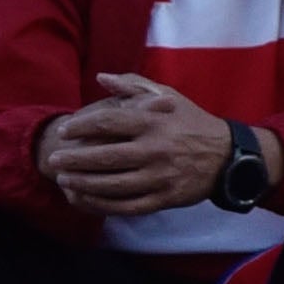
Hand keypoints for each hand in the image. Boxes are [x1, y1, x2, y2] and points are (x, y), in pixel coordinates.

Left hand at [38, 75, 235, 217]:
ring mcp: (160, 177)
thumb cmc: (192, 122)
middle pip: (106, 157)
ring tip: (63, 180)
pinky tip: (85, 200)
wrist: (229, 156)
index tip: (65, 131)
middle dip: (75, 159)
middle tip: (54, 159)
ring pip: (113, 185)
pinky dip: (103, 205)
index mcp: (153, 122)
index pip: (108, 122)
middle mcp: (155, 149)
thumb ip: (134, 85)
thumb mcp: (169, 96)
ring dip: (84, 184)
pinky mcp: (165, 199)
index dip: (82, 126)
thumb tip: (101, 77)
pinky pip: (128, 206)